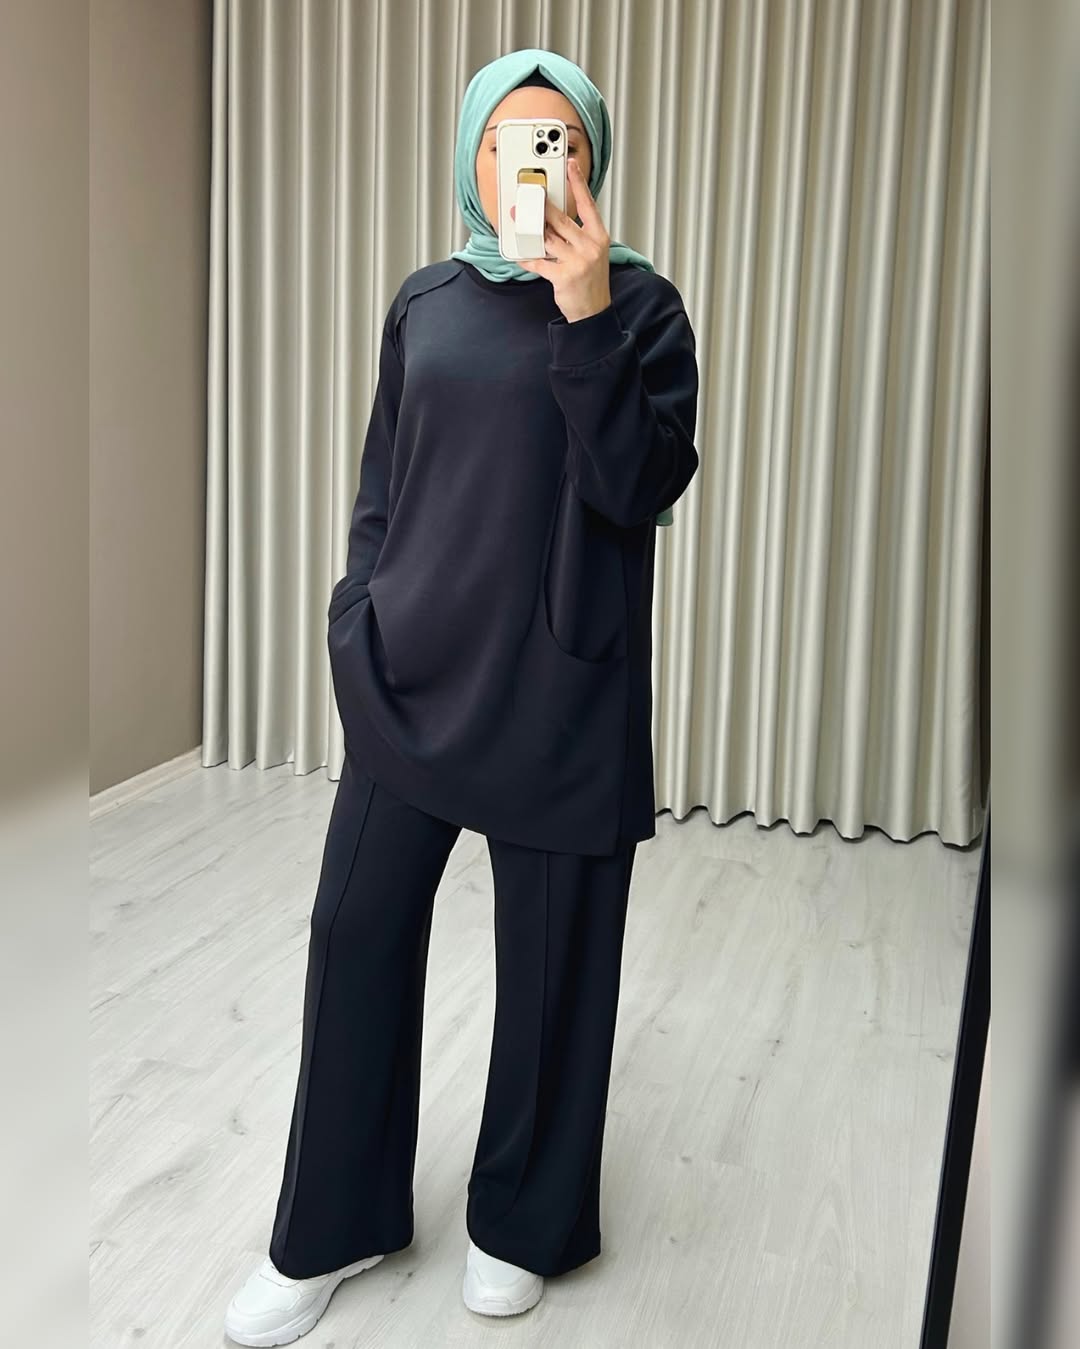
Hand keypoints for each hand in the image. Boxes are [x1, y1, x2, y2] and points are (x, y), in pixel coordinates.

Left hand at [515, 158, 612, 322]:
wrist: (593, 312)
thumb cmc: (591, 282)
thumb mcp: (592, 254)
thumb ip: (576, 236)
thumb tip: (552, 220)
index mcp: (599, 238)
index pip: (588, 205)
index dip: (578, 183)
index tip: (571, 166)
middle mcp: (590, 247)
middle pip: (562, 220)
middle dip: (543, 207)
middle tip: (530, 194)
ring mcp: (578, 262)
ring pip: (548, 239)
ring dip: (531, 231)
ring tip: (519, 221)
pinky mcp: (564, 276)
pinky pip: (540, 262)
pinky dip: (528, 259)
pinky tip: (520, 256)